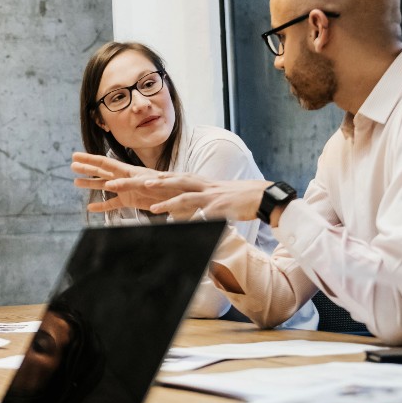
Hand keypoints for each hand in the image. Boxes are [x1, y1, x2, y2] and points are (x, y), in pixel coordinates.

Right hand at [71, 152, 185, 211]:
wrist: (181, 197)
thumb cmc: (168, 188)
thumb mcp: (150, 184)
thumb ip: (130, 185)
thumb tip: (110, 185)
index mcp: (129, 171)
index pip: (105, 163)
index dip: (89, 159)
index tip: (75, 156)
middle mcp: (125, 178)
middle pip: (102, 171)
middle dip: (87, 167)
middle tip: (71, 164)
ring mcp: (126, 189)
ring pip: (104, 186)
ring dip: (90, 184)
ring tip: (75, 183)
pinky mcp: (130, 201)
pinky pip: (113, 204)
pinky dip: (102, 206)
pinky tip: (91, 208)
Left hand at [141, 173, 270, 221]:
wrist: (262, 195)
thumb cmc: (237, 196)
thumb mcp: (214, 194)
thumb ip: (199, 198)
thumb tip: (185, 207)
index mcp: (201, 182)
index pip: (176, 177)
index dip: (159, 177)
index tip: (143, 177)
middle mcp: (203, 186)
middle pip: (175, 181)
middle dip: (156, 183)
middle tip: (139, 183)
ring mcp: (211, 196)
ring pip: (186, 197)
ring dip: (168, 202)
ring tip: (153, 208)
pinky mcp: (221, 208)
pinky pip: (204, 215)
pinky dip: (194, 220)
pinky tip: (184, 225)